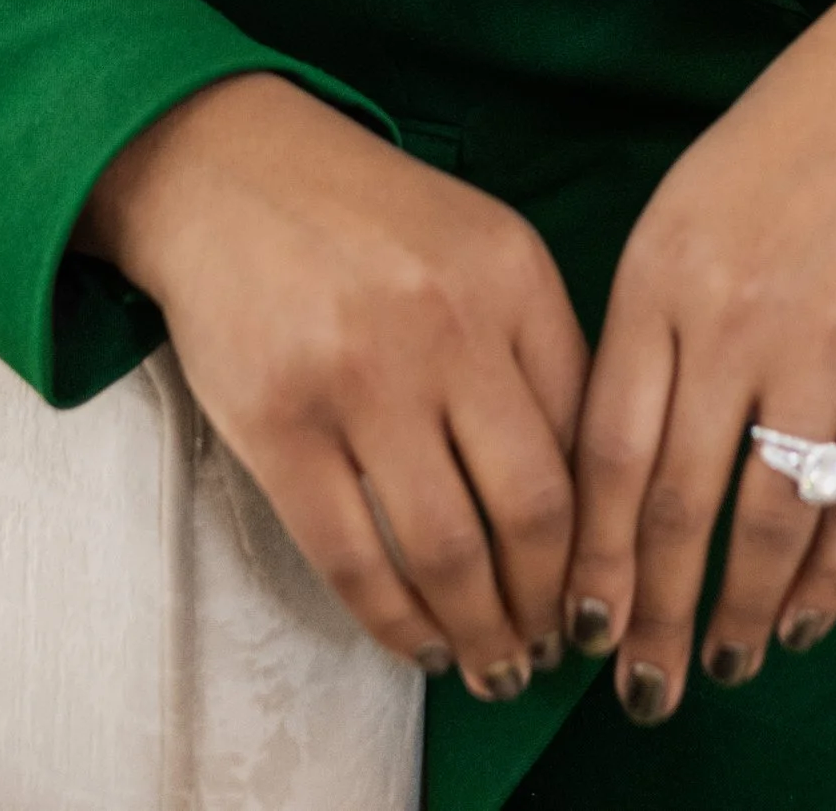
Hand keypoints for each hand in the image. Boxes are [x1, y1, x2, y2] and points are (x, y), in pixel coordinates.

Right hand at [78, 73, 586, 698]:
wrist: (230, 169)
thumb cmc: (369, 220)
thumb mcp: (480, 248)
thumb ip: (536, 351)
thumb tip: (585, 502)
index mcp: (514, 277)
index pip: (591, 435)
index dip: (606, 537)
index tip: (603, 591)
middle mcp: (447, 325)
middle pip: (532, 508)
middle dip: (550, 606)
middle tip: (549, 651)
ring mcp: (359, 376)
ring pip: (446, 549)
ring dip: (479, 632)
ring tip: (492, 667)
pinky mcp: (278, 422)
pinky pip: (351, 557)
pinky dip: (394, 622)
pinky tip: (419, 644)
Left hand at [561, 0, 835, 723]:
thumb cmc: (786, 140)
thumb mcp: (683, 209)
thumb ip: (646, 326)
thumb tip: (608, 464)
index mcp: (662, 278)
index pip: (605, 452)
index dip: (589, 556)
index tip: (574, 625)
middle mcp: (736, 319)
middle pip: (678, 504)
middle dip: (651, 613)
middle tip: (638, 689)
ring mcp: (830, 346)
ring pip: (771, 519)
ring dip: (742, 612)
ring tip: (722, 664)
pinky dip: (833, 577)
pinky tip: (806, 620)